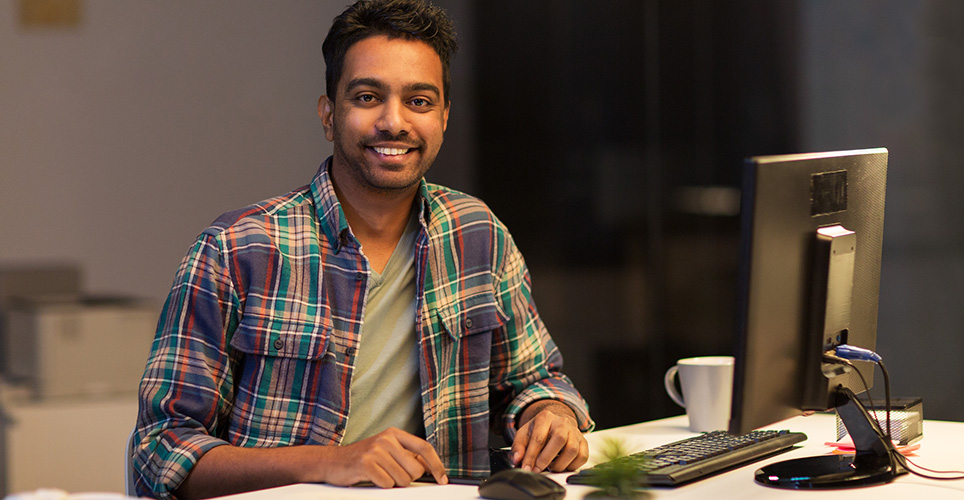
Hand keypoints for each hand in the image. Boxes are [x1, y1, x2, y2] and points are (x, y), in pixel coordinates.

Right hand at [322, 427, 447, 487]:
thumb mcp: (386, 452)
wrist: (332, 462)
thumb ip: (407, 456)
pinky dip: (381, 486)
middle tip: (392, 475)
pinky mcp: (366, 463)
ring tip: (379, 475)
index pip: (424, 448)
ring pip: (402, 479)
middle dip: (407, 479)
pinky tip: (371, 478)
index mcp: (394, 434)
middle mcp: (386, 439)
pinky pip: (387, 484)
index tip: (443, 479)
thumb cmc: (363, 459)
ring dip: (392, 483)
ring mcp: (375, 450)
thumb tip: (430, 468)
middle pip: (415, 469)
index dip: (436, 465)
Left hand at [511, 401, 587, 472]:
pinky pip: (582, 457)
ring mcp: (575, 432)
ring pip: (572, 450)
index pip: (539, 438)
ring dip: (560, 464)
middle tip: (538, 470)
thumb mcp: (524, 434)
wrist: (555, 423)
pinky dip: (572, 466)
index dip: (531, 456)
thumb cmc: (538, 430)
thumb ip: (518, 447)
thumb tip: (517, 460)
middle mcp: (562, 422)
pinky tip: (562, 465)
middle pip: (559, 440)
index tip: (526, 468)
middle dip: (546, 459)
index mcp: (545, 417)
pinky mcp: (583, 442)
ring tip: (551, 466)